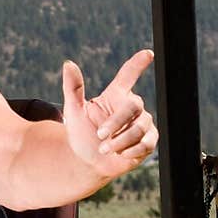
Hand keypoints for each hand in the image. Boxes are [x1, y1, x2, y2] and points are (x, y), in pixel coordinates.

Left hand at [61, 49, 158, 180]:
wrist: (88, 163)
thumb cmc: (82, 134)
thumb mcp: (73, 112)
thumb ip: (73, 88)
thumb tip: (68, 64)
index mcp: (115, 95)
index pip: (128, 75)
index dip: (138, 64)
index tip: (148, 54)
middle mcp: (132, 106)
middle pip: (132, 106)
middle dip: (115, 122)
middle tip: (100, 135)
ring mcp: (143, 123)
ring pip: (139, 127)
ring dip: (119, 140)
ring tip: (104, 148)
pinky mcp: (149, 140)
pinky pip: (146, 142)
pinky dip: (130, 150)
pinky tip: (119, 154)